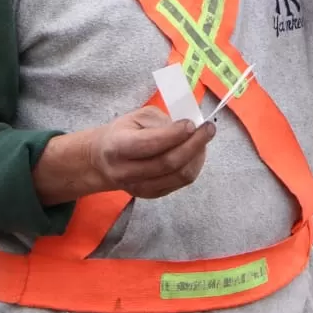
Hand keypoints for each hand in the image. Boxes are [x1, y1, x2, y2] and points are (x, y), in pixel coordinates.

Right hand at [89, 107, 214, 199]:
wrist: (103, 161)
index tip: (191, 123)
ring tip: (203, 139)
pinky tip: (196, 152)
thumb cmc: (122, 133)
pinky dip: (194, 166)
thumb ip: (160, 121)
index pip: (149, 144)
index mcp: (118, 147)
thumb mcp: (136, 117)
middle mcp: (126, 171)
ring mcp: (139, 187)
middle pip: (168, 163)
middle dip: (194, 144)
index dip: (174, 134)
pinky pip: (180, 183)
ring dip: (197, 156)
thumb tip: (186, 128)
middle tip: (209, 128)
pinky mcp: (151, 195)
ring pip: (178, 176)